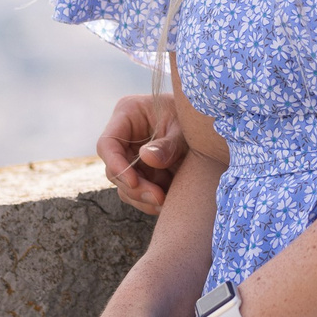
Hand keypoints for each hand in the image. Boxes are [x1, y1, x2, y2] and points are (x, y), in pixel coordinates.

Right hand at [96, 92, 186, 214]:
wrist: (208, 128)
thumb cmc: (194, 119)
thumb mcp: (184, 128)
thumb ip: (168, 145)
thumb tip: (146, 158)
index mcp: (127, 114)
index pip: (107, 144)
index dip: (116, 165)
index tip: (134, 182)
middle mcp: (124, 136)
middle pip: (114, 170)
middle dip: (135, 188)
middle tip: (159, 198)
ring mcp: (132, 156)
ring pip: (125, 186)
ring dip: (143, 198)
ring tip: (166, 201)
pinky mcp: (142, 172)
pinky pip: (138, 192)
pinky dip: (150, 201)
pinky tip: (167, 202)